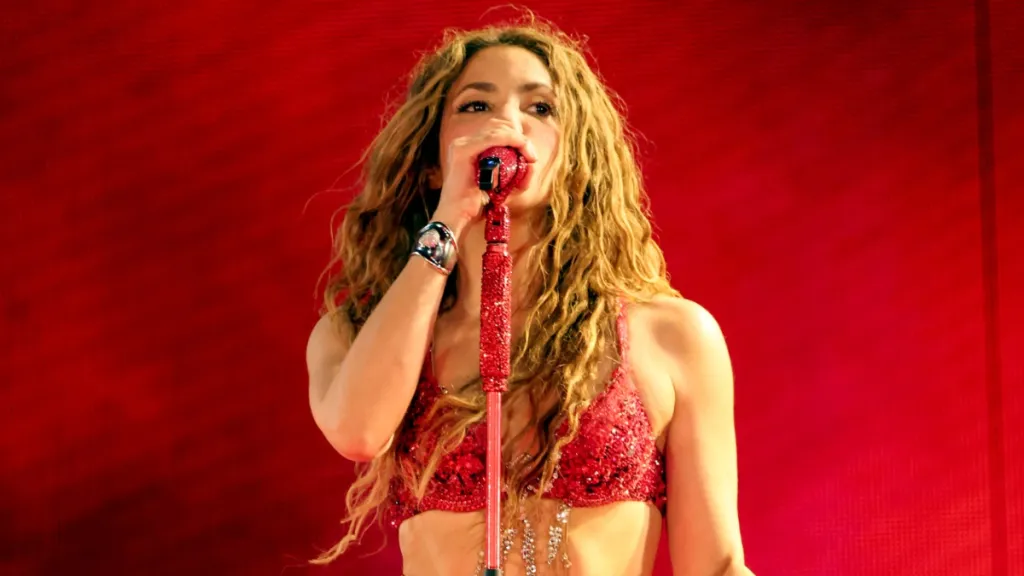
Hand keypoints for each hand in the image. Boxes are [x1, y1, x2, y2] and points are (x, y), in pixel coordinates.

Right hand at [430, 119, 536, 239]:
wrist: (456, 219)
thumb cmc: (476, 206)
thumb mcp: (502, 191)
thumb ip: (517, 179)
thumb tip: (532, 165)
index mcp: (470, 149)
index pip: (498, 133)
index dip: (517, 139)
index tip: (531, 156)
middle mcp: (464, 143)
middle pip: (499, 128)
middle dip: (520, 140)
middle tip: (531, 157)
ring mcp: (462, 145)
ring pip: (499, 130)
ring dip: (519, 141)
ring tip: (529, 157)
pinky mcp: (463, 150)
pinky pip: (494, 137)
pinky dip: (512, 140)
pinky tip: (522, 148)